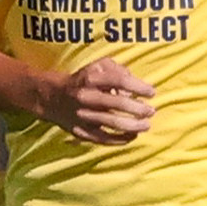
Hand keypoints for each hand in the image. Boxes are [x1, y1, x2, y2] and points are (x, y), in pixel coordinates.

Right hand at [39, 59, 156, 143]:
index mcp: (90, 77)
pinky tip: (133, 136)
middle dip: (138, 108)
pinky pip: (103, 138)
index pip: (119, 80)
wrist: (54, 97)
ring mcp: (82, 115)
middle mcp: (85, 96)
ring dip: (133, 125)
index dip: (139, 87)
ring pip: (112, 122)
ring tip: (146, 125)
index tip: (152, 93)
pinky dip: (120, 139)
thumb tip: (134, 87)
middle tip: (151, 111)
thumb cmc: (84, 80)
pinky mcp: (81, 131)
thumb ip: (119, 70)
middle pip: (117, 103)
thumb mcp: (98, 66)